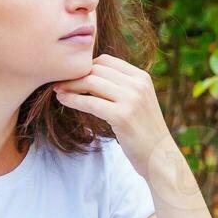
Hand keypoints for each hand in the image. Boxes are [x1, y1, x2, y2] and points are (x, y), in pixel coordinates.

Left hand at [51, 54, 174, 180]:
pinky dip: (73, 99)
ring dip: (70, 85)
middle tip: (58, 81)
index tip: (72, 75)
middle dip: (74, 74)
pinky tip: (63, 100)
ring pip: (91, 82)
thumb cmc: (144, 131)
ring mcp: (131, 99)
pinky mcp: (122, 116)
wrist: (159, 156)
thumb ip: (121, 87)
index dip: (85, 66)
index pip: (106, 61)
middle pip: (96, 69)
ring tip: (58, 90)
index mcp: (142, 77)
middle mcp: (138, 84)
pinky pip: (90, 102)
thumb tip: (90, 76)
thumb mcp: (138, 101)